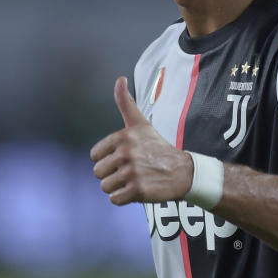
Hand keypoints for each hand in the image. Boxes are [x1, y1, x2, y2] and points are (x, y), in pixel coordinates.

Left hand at [90, 76, 193, 204]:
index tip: (126, 157)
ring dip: (118, 187)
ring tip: (135, 179)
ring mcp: (132, 172)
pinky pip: (115, 199)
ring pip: (105, 187)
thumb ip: (126, 102)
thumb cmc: (157, 147)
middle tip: (131, 170)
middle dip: (112, 174)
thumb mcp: (140, 123)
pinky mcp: (137, 190)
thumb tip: (120, 78)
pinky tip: (138, 189)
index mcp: (123, 137)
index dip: (108, 159)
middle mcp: (126, 153)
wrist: (182, 171)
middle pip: (98, 173)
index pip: (95, 156)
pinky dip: (124, 198)